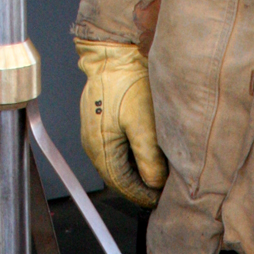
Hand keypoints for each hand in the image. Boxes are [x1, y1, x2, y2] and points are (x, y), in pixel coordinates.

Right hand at [76, 40, 166, 208]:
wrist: (114, 55)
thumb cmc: (127, 84)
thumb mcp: (144, 125)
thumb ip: (149, 159)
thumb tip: (153, 183)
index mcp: (100, 149)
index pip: (121, 185)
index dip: (142, 195)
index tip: (159, 198)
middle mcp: (92, 145)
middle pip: (117, 177)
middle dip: (139, 186)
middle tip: (160, 190)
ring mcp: (93, 134)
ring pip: (116, 165)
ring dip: (135, 172)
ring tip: (155, 174)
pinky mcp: (99, 124)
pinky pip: (114, 150)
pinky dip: (130, 157)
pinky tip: (144, 155)